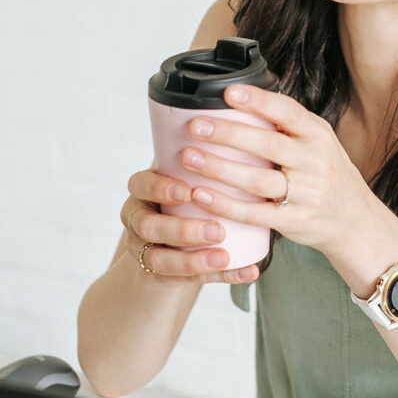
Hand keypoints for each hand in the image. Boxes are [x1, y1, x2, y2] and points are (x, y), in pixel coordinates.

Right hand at [121, 167, 260, 285]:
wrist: (164, 244)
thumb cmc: (184, 196)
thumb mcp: (185, 173)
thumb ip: (208, 153)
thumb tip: (258, 114)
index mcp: (144, 190)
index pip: (140, 184)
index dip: (160, 188)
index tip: (187, 189)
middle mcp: (139, 219)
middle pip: (148, 226)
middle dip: (180, 229)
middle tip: (215, 229)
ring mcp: (147, 251)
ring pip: (161, 260)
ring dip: (195, 260)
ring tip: (224, 254)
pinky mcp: (162, 277)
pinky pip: (188, 282)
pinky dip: (222, 278)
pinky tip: (249, 272)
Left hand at [181, 84, 377, 262]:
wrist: (356, 221)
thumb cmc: (328, 176)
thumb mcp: (319, 143)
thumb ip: (289, 125)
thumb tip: (242, 98)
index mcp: (318, 135)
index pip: (288, 112)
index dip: (258, 101)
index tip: (228, 93)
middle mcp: (314, 162)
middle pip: (268, 144)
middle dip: (228, 134)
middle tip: (196, 126)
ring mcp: (306, 194)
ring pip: (257, 180)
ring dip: (220, 168)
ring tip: (189, 158)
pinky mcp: (294, 221)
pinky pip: (255, 214)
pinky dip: (226, 205)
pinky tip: (202, 195)